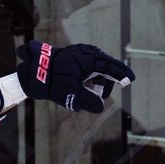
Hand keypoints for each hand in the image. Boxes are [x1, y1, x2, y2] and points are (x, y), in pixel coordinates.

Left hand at [16, 40, 133, 112]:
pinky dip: (88, 83)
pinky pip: (89, 73)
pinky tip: (78, 89)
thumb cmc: (53, 80)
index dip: (121, 74)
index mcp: (88, 58)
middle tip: (98, 96)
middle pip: (105, 72)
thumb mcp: (72, 94)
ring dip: (94, 86)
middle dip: (104, 86)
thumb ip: (88, 101)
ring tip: (82, 93)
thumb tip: (100, 107)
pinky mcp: (77, 61)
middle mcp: (87, 54)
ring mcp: (82, 57)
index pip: (110, 67)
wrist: (34, 72)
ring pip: (97, 74)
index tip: (130, 80)